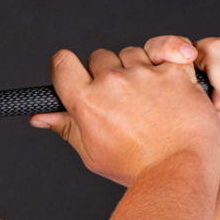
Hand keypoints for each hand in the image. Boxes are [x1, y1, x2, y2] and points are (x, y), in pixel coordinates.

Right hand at [33, 41, 219, 186]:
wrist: (179, 170)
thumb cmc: (136, 167)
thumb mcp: (92, 153)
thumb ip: (66, 127)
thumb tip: (40, 116)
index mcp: (87, 102)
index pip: (62, 63)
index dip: (66, 66)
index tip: (74, 73)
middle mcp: (113, 82)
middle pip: (99, 57)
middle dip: (107, 74)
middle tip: (121, 101)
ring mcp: (145, 74)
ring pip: (132, 53)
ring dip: (137, 68)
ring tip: (148, 99)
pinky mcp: (175, 71)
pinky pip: (168, 48)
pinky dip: (169, 57)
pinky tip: (168, 76)